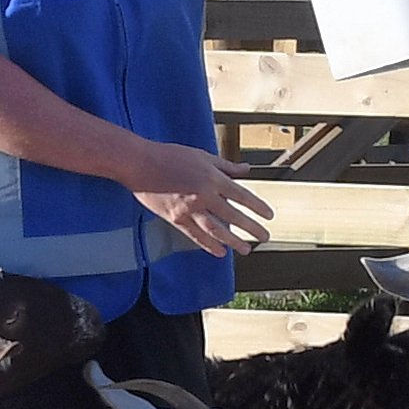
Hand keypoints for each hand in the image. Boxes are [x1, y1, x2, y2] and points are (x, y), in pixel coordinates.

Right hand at [128, 142, 271, 257]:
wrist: (139, 163)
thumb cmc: (170, 155)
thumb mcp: (202, 156)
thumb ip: (226, 166)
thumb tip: (246, 170)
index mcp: (212, 178)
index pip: (241, 196)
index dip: (257, 207)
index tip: (269, 216)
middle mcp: (203, 195)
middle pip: (233, 216)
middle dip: (251, 228)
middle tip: (264, 237)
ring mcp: (189, 209)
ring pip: (216, 230)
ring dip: (233, 241)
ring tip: (246, 249)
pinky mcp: (175, 219)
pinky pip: (195, 235)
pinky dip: (208, 245)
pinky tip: (219, 252)